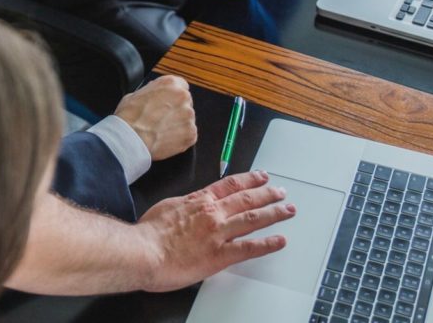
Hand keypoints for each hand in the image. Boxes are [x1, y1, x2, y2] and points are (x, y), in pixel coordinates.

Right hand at [113, 75, 196, 160]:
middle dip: (176, 111)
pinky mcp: (191, 133)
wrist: (130, 139)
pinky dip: (180, 139)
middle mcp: (182, 96)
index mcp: (170, 83)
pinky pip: (189, 135)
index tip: (169, 103)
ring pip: (187, 120)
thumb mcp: (135, 94)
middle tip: (162, 120)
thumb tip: (153, 97)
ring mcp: (188, 115)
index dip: (173, 96)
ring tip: (162, 132)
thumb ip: (151, 92)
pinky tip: (166, 140)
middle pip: (185, 102)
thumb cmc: (129, 118)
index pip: (181, 85)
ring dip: (178, 125)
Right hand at [137, 170, 294, 291]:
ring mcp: (218, 233)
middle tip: (282, 192)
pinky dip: (267, 244)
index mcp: (200, 200)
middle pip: (247, 198)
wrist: (144, 251)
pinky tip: (280, 240)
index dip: (250, 179)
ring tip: (288, 210)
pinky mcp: (220, 255)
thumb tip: (191, 204)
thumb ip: (185, 205)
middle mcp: (213, 213)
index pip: (231, 185)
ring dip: (273, 213)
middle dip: (268, 194)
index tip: (262, 177)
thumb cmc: (150, 232)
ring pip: (253, 218)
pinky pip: (249, 248)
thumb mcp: (168, 206)